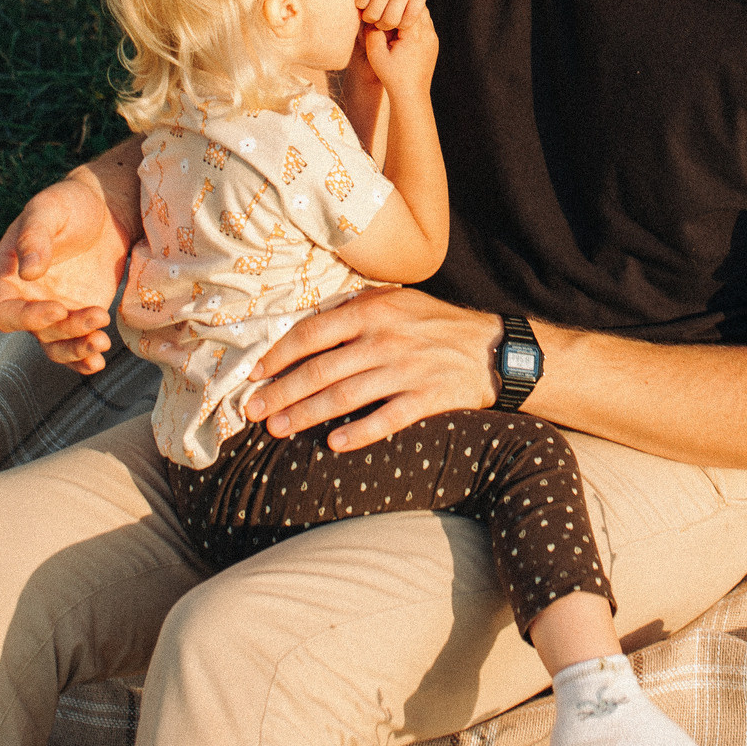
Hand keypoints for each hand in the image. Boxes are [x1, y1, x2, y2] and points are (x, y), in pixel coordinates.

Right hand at [0, 169, 135, 374]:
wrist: (104, 209)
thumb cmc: (69, 203)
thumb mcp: (49, 209)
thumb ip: (35, 237)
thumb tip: (28, 272)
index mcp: (3, 276)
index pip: (4, 311)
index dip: (27, 317)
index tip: (58, 310)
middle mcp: (23, 300)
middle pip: (35, 331)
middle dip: (66, 331)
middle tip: (97, 316)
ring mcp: (50, 311)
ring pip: (56, 345)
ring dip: (77, 350)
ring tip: (103, 341)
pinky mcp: (77, 317)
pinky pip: (75, 345)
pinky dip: (85, 358)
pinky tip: (99, 360)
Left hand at [243, 287, 499, 449]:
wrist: (493, 349)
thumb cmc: (437, 323)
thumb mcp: (398, 300)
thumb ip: (356, 308)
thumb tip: (308, 324)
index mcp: (373, 310)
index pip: (312, 332)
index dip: (279, 355)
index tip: (254, 374)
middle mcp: (386, 338)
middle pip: (321, 370)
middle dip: (281, 392)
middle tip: (253, 412)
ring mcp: (406, 369)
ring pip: (344, 397)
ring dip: (306, 416)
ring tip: (278, 431)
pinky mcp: (427, 398)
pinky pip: (386, 419)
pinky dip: (358, 433)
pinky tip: (333, 445)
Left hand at [354, 0, 438, 29]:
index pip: (359, 2)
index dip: (358, 5)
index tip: (361, 1)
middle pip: (373, 14)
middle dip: (369, 17)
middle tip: (370, 12)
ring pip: (391, 20)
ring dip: (384, 23)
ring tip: (382, 17)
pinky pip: (411, 17)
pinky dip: (403, 23)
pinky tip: (398, 17)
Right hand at [360, 5, 439, 96]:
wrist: (412, 94)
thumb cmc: (392, 76)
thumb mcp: (376, 55)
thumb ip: (372, 32)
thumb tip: (371, 16)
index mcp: (414, 34)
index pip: (406, 6)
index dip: (393, 3)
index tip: (383, 5)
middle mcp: (428, 33)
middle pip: (417, 6)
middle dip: (403, 5)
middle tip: (389, 7)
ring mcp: (432, 38)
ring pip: (424, 15)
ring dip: (410, 13)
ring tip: (395, 17)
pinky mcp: (434, 44)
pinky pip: (426, 25)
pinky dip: (416, 22)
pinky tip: (403, 29)